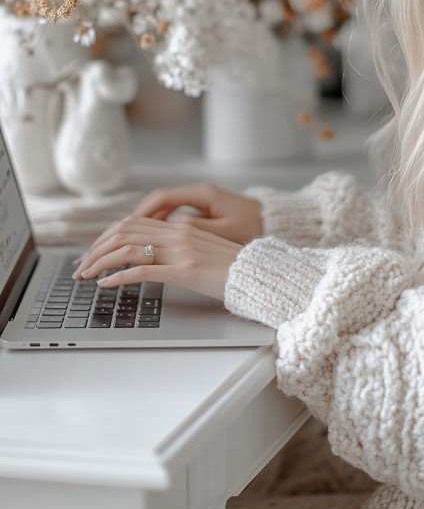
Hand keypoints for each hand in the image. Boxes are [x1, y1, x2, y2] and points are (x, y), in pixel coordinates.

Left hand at [72, 216, 241, 300]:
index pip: (133, 223)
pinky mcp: (185, 271)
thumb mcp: (203, 249)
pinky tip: (106, 285)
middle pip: (124, 232)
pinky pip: (144, 271)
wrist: (258, 273)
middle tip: (81, 266)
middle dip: (96, 249)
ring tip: (87, 276)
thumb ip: (179, 246)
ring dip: (101, 262)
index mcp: (180, 227)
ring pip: (128, 249)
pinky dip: (120, 277)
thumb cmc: (233, 266)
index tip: (93, 252)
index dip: (107, 236)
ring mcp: (181, 251)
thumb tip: (153, 254)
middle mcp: (178, 233)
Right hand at [131, 182, 262, 244]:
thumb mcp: (226, 231)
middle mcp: (199, 193)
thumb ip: (197, 228)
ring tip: (131, 239)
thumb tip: (171, 226)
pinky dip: (162, 225)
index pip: (163, 197)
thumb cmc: (254, 227)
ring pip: (167, 208)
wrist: (275, 222)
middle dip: (140, 218)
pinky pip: (176, 215)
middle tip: (122, 234)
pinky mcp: (205, 210)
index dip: (143, 211)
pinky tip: (153, 240)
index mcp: (203, 194)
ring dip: (149, 222)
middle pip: (160, 201)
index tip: (127, 225)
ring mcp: (201, 201)